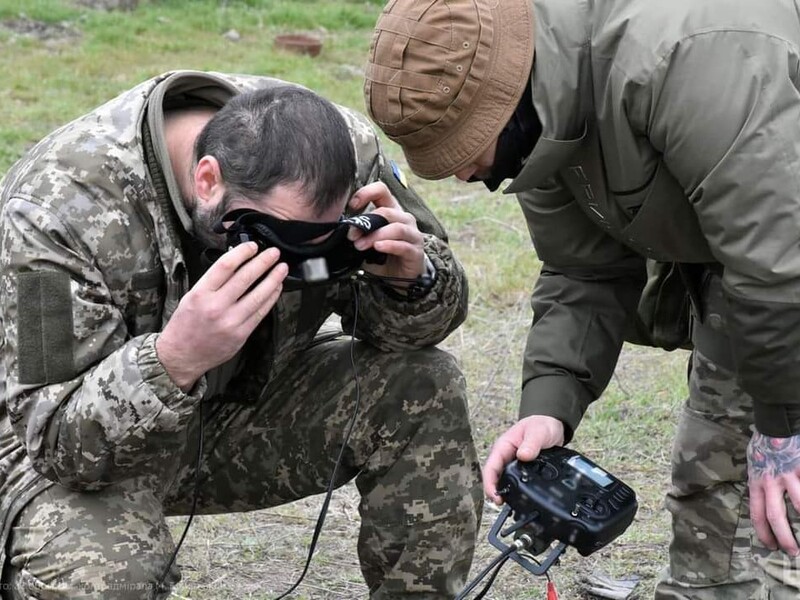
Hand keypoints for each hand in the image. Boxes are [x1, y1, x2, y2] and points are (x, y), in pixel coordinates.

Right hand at [156, 243, 287, 390]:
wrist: (181, 356)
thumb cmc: (186, 324)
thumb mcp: (192, 296)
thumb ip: (213, 282)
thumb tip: (237, 264)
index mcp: (200, 293)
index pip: (225, 265)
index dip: (243, 252)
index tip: (253, 246)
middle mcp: (216, 306)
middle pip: (246, 277)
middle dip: (264, 262)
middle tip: (274, 253)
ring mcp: (230, 321)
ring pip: (258, 295)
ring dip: (273, 279)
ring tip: (282, 268)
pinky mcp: (241, 334)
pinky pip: (261, 312)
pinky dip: (271, 298)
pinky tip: (276, 288)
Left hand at [347, 182, 424, 280]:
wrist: (398, 277)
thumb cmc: (382, 255)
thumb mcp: (367, 240)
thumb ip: (358, 232)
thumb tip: (340, 228)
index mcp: (391, 210)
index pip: (382, 190)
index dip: (366, 193)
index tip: (352, 205)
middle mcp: (404, 219)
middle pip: (386, 211)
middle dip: (366, 223)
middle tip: (352, 236)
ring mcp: (412, 235)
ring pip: (396, 228)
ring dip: (375, 236)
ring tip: (361, 245)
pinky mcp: (416, 251)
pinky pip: (403, 245)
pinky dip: (389, 245)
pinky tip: (378, 247)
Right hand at [483, 415, 564, 503]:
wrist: (552, 425)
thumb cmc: (541, 425)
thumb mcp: (538, 432)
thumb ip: (531, 443)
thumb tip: (523, 456)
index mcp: (503, 447)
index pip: (491, 467)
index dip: (490, 484)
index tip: (496, 497)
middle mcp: (506, 457)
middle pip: (495, 478)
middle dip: (496, 493)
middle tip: (505, 506)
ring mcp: (514, 464)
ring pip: (505, 482)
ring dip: (507, 493)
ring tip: (514, 506)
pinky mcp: (523, 470)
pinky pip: (517, 482)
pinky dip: (518, 491)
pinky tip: (524, 500)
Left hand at [747, 431, 799, 555]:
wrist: (777, 424)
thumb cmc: (764, 444)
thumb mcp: (754, 465)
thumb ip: (760, 483)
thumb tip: (763, 501)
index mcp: (756, 482)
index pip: (757, 513)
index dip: (763, 532)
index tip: (770, 546)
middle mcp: (771, 482)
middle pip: (776, 517)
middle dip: (785, 538)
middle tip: (793, 552)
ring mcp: (789, 476)